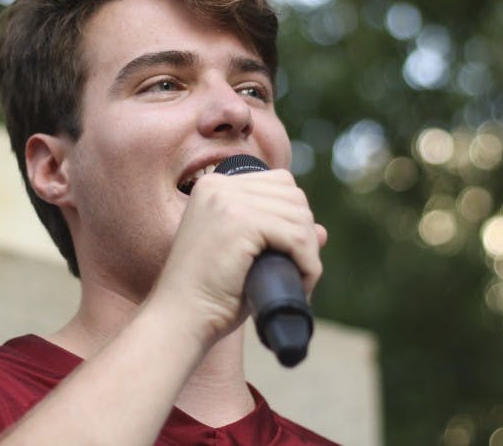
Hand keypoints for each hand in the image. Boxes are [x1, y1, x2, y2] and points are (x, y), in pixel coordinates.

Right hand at [150, 169, 326, 347]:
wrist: (180, 319)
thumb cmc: (209, 294)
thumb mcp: (244, 256)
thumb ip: (276, 236)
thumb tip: (322, 231)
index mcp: (214, 186)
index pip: (278, 183)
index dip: (293, 218)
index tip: (289, 253)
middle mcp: (219, 185)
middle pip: (293, 195)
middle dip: (304, 234)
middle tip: (298, 271)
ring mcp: (228, 201)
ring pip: (299, 216)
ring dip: (309, 253)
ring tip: (298, 281)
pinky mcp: (240, 222)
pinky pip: (297, 237)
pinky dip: (308, 264)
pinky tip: (301, 283)